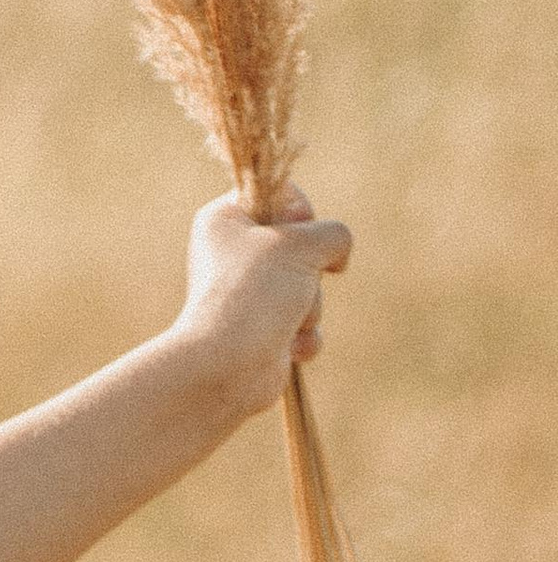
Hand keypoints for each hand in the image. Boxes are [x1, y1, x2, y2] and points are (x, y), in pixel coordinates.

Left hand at [171, 186, 351, 428]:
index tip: (296, 227)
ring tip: (283, 319)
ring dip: (309, 307)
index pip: (281, 194)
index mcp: (224, 220)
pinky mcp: (261, 331)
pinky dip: (303, 337)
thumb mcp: (302, 243)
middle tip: (286, 281)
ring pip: (310, 287)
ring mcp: (247, 295)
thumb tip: (336, 255)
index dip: (299, 211)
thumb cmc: (255, 292)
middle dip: (309, 271)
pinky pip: (304, 324)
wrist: (225, 367)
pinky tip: (287, 347)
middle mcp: (231, 255)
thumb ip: (332, 233)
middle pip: (303, 246)